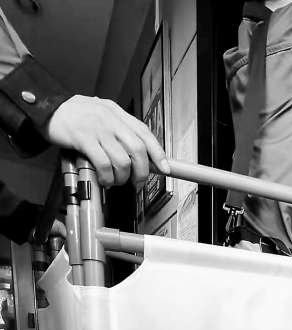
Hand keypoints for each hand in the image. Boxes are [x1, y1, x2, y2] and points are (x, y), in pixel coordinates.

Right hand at [43, 95, 169, 186]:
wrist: (48, 107)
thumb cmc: (76, 115)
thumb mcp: (103, 114)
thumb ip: (120, 129)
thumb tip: (140, 153)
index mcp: (118, 113)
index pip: (145, 133)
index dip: (158, 153)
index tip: (165, 169)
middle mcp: (111, 119)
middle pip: (138, 150)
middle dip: (142, 171)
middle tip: (137, 182)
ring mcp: (98, 129)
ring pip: (122, 161)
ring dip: (122, 178)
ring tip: (115, 181)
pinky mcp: (83, 139)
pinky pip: (103, 164)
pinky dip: (107, 177)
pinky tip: (103, 179)